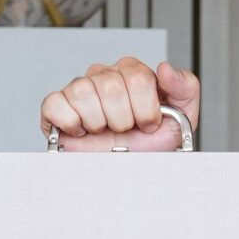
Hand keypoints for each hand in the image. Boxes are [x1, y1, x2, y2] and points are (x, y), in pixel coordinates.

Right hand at [38, 58, 199, 151]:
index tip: (148, 124)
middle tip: (124, 130)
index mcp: (132, 72)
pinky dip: (69, 122)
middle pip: (111, 85)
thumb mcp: (181, 115)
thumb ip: (184, 86)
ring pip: (83, 92)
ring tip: (104, 131)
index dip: (145, 109)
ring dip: (97, 122)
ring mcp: (79, 89)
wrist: (129, 170)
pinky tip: (81, 131)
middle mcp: (104, 76)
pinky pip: (55, 103)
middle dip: (123, 119)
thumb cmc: (150, 143)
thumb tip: (165, 68)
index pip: (138, 77)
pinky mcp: (55, 106)